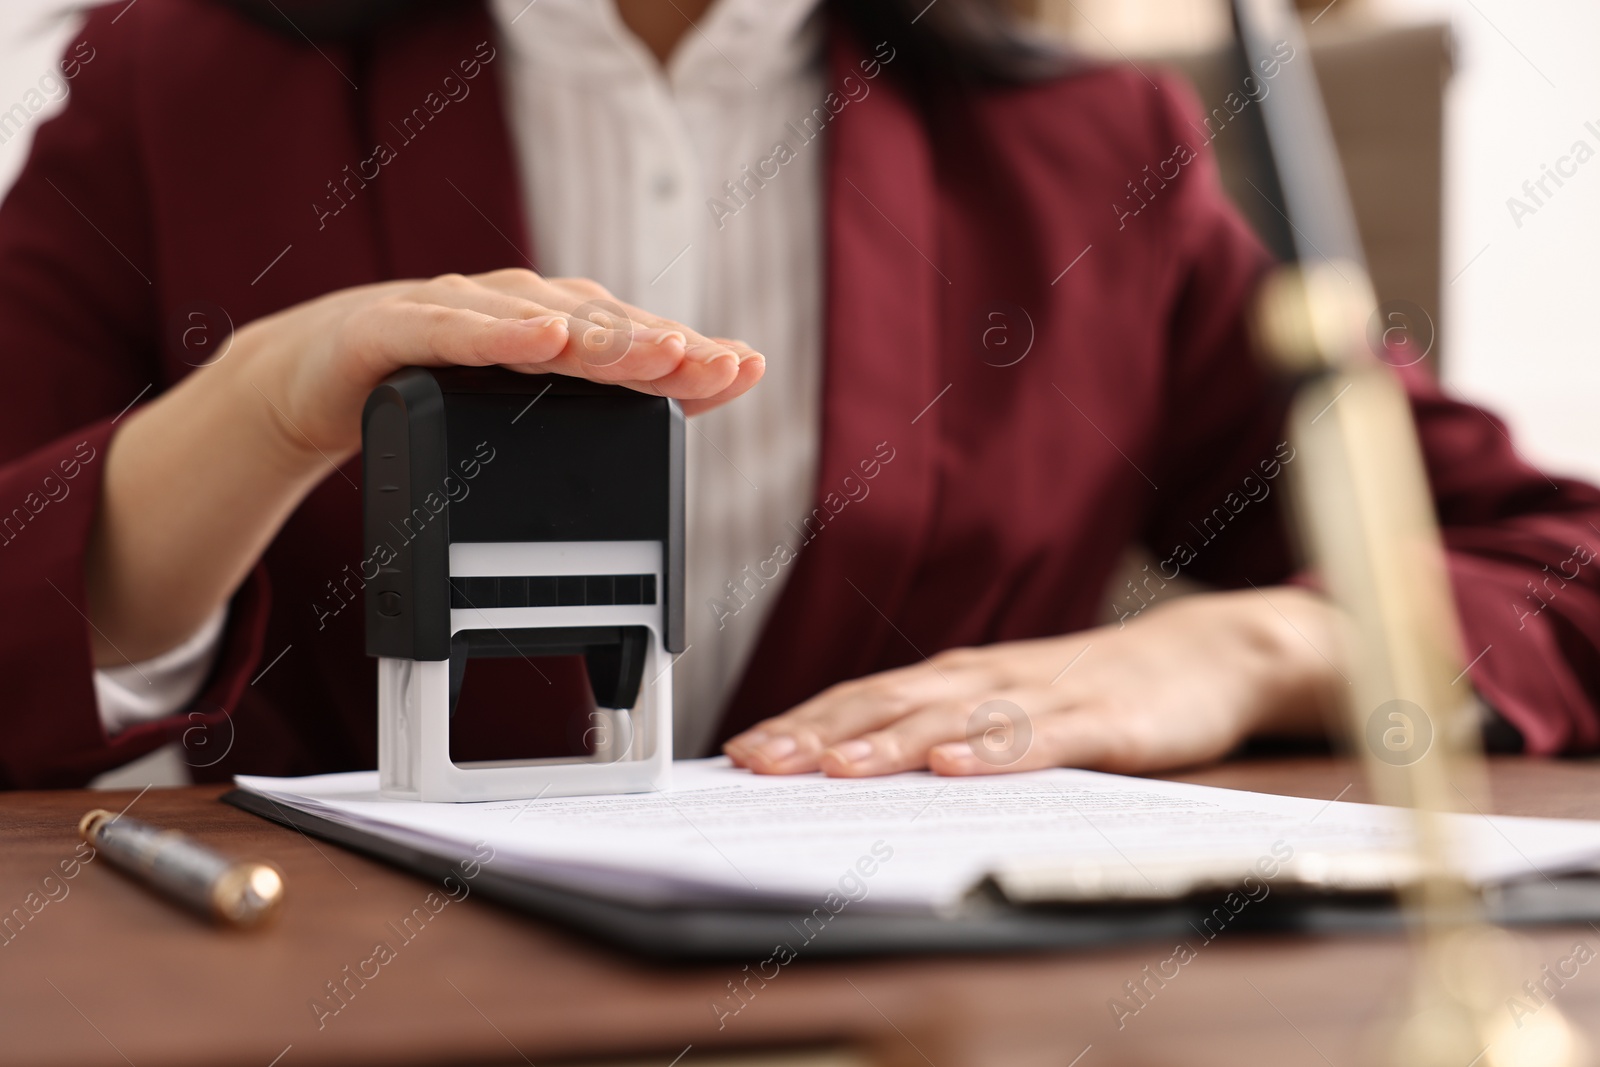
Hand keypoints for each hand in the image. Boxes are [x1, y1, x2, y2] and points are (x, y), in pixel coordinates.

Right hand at [88, 269, 760, 661]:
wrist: (310, 377)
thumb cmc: (427, 389)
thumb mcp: (520, 417)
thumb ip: (592, 416)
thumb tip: (686, 414)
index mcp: (549, 330)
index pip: (632, 339)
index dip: (689, 353)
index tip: (744, 369)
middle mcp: (511, 310)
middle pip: (595, 327)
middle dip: (656, 345)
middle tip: (705, 363)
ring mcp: (453, 313)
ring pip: (534, 320)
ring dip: (595, 336)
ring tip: (649, 351)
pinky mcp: (391, 327)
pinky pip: (447, 328)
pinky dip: (496, 333)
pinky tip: (542, 337)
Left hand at [723, 587, 1342, 776]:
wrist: (1205, 656)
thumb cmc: (1095, 689)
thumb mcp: (1008, 708)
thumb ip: (945, 731)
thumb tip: (857, 767)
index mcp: (959, 679)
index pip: (863, 699)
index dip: (801, 724)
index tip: (740, 753)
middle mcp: (987, 679)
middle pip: (889, 705)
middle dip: (818, 734)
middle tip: (757, 762)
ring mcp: (1043, 697)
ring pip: (952, 720)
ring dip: (888, 743)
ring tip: (834, 768)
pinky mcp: (1100, 721)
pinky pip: (1040, 739)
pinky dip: (993, 752)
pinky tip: (955, 768)